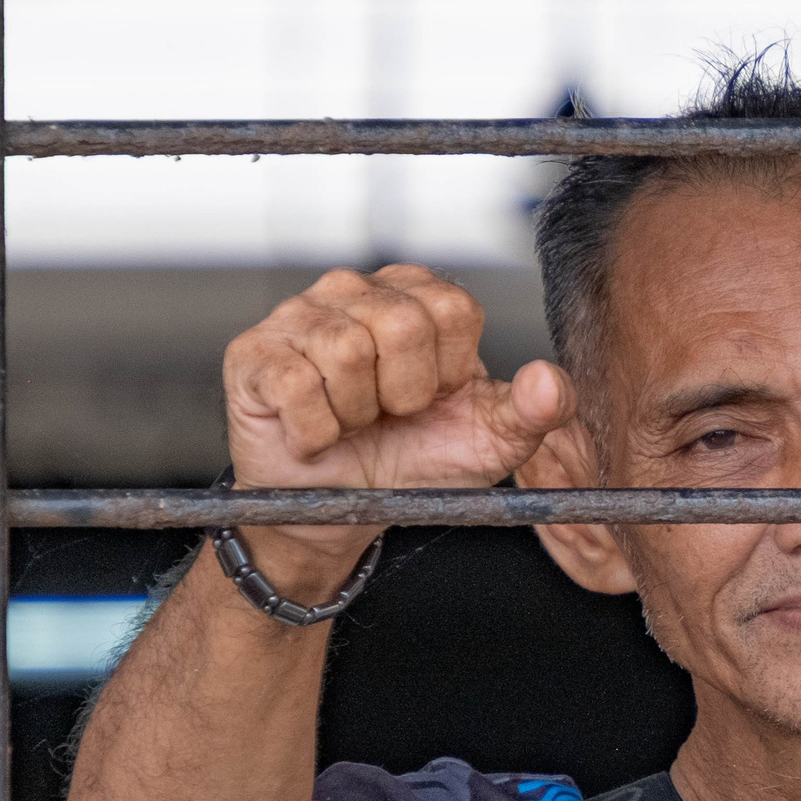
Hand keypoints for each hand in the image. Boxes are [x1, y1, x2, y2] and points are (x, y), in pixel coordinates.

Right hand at [220, 265, 574, 594]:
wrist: (342, 510)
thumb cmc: (416, 461)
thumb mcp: (491, 441)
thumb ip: (535, 410)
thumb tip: (549, 381)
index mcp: (417, 294)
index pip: (454, 310)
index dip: (449, 373)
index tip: (433, 399)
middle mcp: (355, 289)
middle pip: (401, 323)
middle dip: (404, 393)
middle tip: (388, 415)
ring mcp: (297, 315)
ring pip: (346, 352)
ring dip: (357, 414)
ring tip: (351, 422)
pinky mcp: (252, 354)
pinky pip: (295, 385)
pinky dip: (315, 430)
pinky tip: (315, 434)